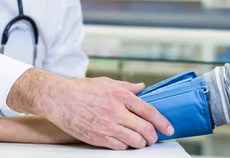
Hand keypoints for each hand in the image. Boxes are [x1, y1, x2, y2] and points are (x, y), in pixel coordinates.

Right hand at [44, 76, 173, 149]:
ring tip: (141, 140)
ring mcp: (108, 126)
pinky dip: (126, 146)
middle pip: (145, 129)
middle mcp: (116, 112)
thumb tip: (142, 88)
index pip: (149, 111)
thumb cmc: (82, 89)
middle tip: (154, 137)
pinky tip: (126, 142)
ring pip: (135, 141)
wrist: (60, 100)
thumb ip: (127, 86)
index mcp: (121, 96)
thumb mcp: (107, 82)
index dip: (162, 122)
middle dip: (153, 136)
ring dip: (142, 143)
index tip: (168, 128)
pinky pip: (120, 147)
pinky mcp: (98, 138)